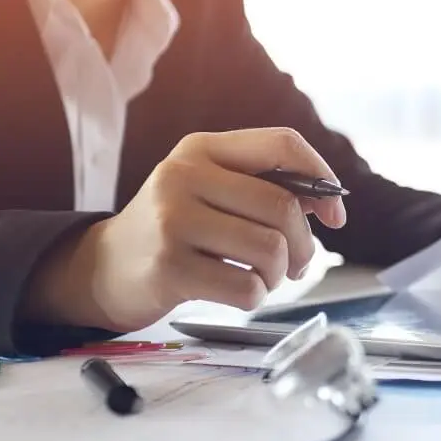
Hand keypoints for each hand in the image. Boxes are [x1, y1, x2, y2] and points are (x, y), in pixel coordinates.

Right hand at [26, 128, 345, 332]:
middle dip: (304, 245)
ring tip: (265, 278)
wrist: (105, 267)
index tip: (335, 214)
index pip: (282, 144)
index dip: (322, 177)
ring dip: (279, 274)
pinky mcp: (169, 266)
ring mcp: (172, 220)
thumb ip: (267, 188)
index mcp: (202, 148)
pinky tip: (241, 291)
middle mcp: (184, 175)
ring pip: (270, 249)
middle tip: (297, 264)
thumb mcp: (211, 190)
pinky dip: (256, 296)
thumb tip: (329, 202)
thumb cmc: (176, 227)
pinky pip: (246, 287)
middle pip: (282, 207)